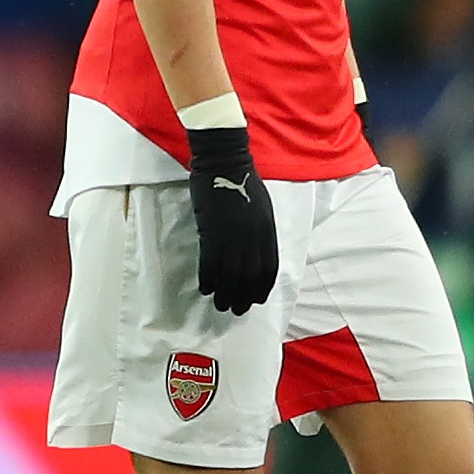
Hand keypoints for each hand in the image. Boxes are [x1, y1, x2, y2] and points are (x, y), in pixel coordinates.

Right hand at [186, 125, 278, 315]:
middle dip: (243, 297)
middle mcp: (253, 239)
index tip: (255, 300)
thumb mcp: (262, 208)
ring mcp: (232, 237)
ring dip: (225, 294)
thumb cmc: (243, 181)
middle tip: (236, 310)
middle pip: (249, 277)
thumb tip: (254, 251)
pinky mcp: (211, 232)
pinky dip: (208, 279)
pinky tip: (205, 289)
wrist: (224, 163)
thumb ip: (260, 231)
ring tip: (220, 305)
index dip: (262, 288)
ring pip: (230, 275)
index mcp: (268, 232)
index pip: (268, 269)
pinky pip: (210, 264)